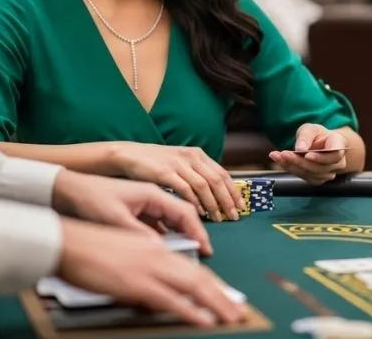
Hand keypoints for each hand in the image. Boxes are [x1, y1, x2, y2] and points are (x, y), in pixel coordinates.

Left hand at [52, 171, 211, 255]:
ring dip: (182, 234)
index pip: (185, 212)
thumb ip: (139, 233)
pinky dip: (166, 234)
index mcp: (153, 193)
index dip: (198, 231)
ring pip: (172, 220)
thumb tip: (161, 250)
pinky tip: (166, 247)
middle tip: (202, 251)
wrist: (69, 189)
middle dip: (194, 232)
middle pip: (183, 215)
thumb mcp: (114, 218)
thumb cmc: (91, 198)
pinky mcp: (138, 210)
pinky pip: (159, 223)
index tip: (205, 247)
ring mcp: (146, 203)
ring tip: (188, 251)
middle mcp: (154, 196)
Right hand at [58, 218, 246, 327]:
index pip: (190, 266)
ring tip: (231, 315)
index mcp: (155, 247)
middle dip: (221, 296)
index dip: (210, 282)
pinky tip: (204, 319)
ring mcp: (150, 269)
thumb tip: (152, 286)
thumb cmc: (90, 247)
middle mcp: (158, 255)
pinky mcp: (137, 284)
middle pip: (199, 277)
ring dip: (215, 303)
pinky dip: (191, 310)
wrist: (68, 242)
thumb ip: (143, 265)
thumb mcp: (124, 253)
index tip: (223, 297)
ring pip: (193, 286)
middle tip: (237, 310)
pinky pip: (171, 300)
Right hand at [112, 143, 243, 221]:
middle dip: (227, 200)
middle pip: (216, 180)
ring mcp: (178, 163)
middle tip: (233, 216)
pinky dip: (194, 201)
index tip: (240, 205)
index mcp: (197, 154)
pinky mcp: (165, 172)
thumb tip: (215, 192)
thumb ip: (197, 173)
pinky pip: (184, 188)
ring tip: (218, 218)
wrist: (130, 154)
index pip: (222, 173)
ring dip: (213, 204)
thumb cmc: (156, 162)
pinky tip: (199, 212)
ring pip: (203, 185)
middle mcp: (191, 157)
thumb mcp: (181, 163)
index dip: (233, 190)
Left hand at [269, 124, 347, 184]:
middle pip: (321, 167)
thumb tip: (300, 149)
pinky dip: (291, 169)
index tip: (307, 155)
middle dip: (300, 162)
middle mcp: (338, 162)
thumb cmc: (316, 135)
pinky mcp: (318, 179)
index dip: (322, 158)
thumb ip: (306, 136)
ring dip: (293, 166)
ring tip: (278, 156)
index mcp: (339, 145)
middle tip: (284, 154)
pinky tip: (280, 160)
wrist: (318, 144)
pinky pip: (305, 177)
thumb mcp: (310, 129)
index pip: (335, 155)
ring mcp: (329, 173)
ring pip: (312, 174)